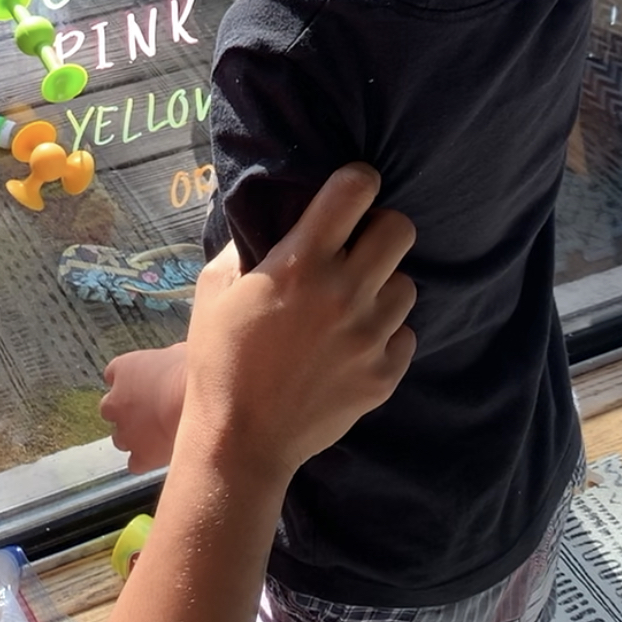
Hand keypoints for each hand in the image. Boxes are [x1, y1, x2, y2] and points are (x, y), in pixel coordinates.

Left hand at [101, 345, 187, 473]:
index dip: (130, 382)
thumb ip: (165, 360)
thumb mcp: (178, 352)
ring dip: (135, 438)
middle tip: (151, 412)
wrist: (202, 404)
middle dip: (127, 412)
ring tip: (161, 435)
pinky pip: (135, 464)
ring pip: (120, 439)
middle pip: (110, 409)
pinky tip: (163, 455)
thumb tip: (173, 362)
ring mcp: (125, 432)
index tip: (145, 385)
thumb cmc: (192, 371)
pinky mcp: (140, 457)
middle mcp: (115, 401)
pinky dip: (145, 461)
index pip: (113, 375)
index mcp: (123, 369)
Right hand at [178, 164, 415, 486]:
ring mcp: (371, 336)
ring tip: (352, 304)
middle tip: (357, 246)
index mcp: (302, 262)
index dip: (357, 180)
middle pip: (400, 229)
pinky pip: (405, 334)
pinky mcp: (385, 374)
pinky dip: (385, 334)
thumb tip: (267, 213)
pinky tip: (353, 345)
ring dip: (382, 286)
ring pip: (406, 284)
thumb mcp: (215, 289)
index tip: (351, 188)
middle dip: (380, 229)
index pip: (355, 190)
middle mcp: (345, 292)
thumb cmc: (219, 359)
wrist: (240, 441)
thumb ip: (245, 244)